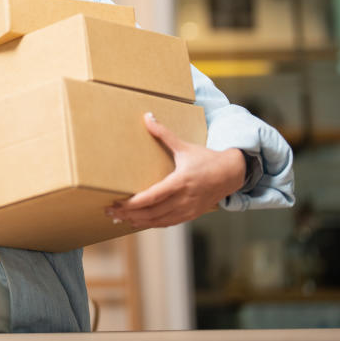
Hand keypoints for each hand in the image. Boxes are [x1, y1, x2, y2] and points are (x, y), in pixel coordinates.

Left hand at [105, 112, 246, 228]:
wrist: (230, 174)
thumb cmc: (205, 159)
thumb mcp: (184, 146)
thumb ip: (164, 134)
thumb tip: (147, 117)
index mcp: (180, 182)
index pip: (152, 197)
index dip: (133, 204)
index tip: (117, 203)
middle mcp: (183, 199)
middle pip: (151, 212)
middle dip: (128, 213)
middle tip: (109, 212)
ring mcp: (187, 210)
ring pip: (158, 221)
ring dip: (137, 221)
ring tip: (119, 218)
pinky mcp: (190, 215)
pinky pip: (167, 223)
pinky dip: (151, 224)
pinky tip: (138, 222)